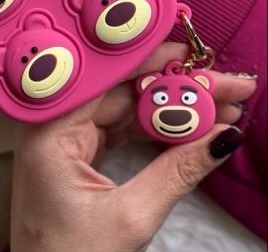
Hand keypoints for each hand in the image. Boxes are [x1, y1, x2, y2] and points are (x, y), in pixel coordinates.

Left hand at [10, 42, 255, 251]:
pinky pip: (120, 127)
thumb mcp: (130, 217)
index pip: (106, 79)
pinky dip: (154, 128)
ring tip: (219, 107)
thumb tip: (223, 137)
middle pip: (122, 91)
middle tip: (224, 86)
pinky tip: (189, 125)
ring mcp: (65, 136)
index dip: (151, 62)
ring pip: (125, 108)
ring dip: (171, 108)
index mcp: (49, 129)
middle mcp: (51, 123)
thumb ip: (177, 172)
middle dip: (175, 88)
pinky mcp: (78, 151)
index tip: (192, 55)